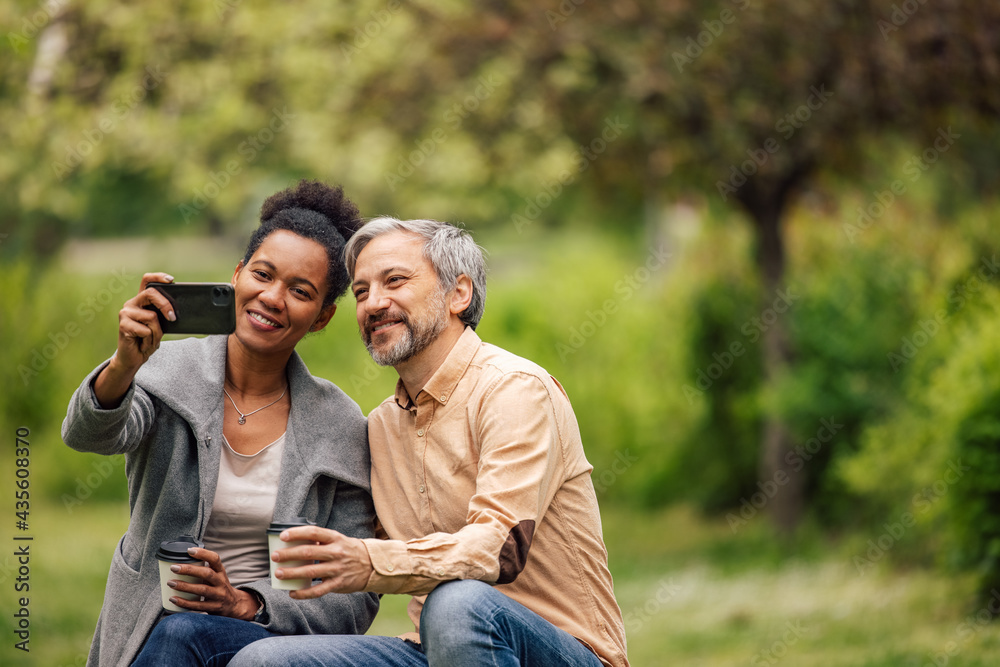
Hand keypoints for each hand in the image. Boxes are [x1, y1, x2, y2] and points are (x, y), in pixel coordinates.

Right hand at [94, 272, 175, 407]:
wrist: (134, 358)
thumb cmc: (148, 340)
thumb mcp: (160, 325)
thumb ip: (164, 314)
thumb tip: (177, 310)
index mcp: (141, 301)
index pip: (147, 281)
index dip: (158, 277)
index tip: (171, 280)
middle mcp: (131, 304)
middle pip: (151, 293)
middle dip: (166, 305)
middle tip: (172, 318)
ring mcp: (125, 314)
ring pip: (152, 317)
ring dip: (157, 332)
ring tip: (150, 339)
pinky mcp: (123, 325)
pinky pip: (146, 330)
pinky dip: (150, 340)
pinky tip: (143, 344)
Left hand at [166, 547, 259, 619]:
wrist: (233, 604)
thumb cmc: (218, 586)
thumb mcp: (217, 575)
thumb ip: (204, 568)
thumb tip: (181, 559)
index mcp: (221, 571)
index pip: (215, 559)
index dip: (203, 554)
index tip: (189, 550)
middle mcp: (221, 582)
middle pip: (207, 574)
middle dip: (190, 570)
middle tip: (174, 568)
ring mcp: (218, 595)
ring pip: (202, 590)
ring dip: (185, 586)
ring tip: (171, 583)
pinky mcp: (213, 607)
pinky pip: (198, 605)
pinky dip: (184, 602)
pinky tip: (174, 599)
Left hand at [271, 526, 373, 598]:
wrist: (373, 565)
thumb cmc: (350, 551)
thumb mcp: (339, 540)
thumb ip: (321, 541)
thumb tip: (298, 541)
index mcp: (336, 538)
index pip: (314, 532)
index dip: (297, 533)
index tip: (282, 536)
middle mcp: (336, 552)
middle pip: (308, 552)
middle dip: (289, 555)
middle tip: (274, 557)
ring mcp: (337, 569)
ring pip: (310, 572)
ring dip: (292, 573)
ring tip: (278, 574)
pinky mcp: (338, 584)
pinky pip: (318, 590)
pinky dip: (304, 593)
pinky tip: (292, 593)